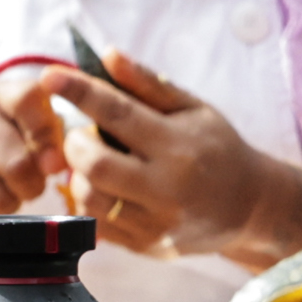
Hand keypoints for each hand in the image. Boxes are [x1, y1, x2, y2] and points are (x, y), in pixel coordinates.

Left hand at [44, 52, 280, 264]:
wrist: (251, 206)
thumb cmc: (219, 148)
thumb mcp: (194, 109)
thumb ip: (148, 84)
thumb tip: (107, 55)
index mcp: (180, 144)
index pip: (118, 113)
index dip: (80, 92)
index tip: (51, 77)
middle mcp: (169, 186)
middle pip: (94, 163)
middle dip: (76, 144)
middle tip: (84, 137)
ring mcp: (158, 221)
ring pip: (89, 197)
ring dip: (81, 175)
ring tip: (97, 164)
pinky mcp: (148, 245)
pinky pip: (98, 224)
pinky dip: (93, 202)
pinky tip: (109, 189)